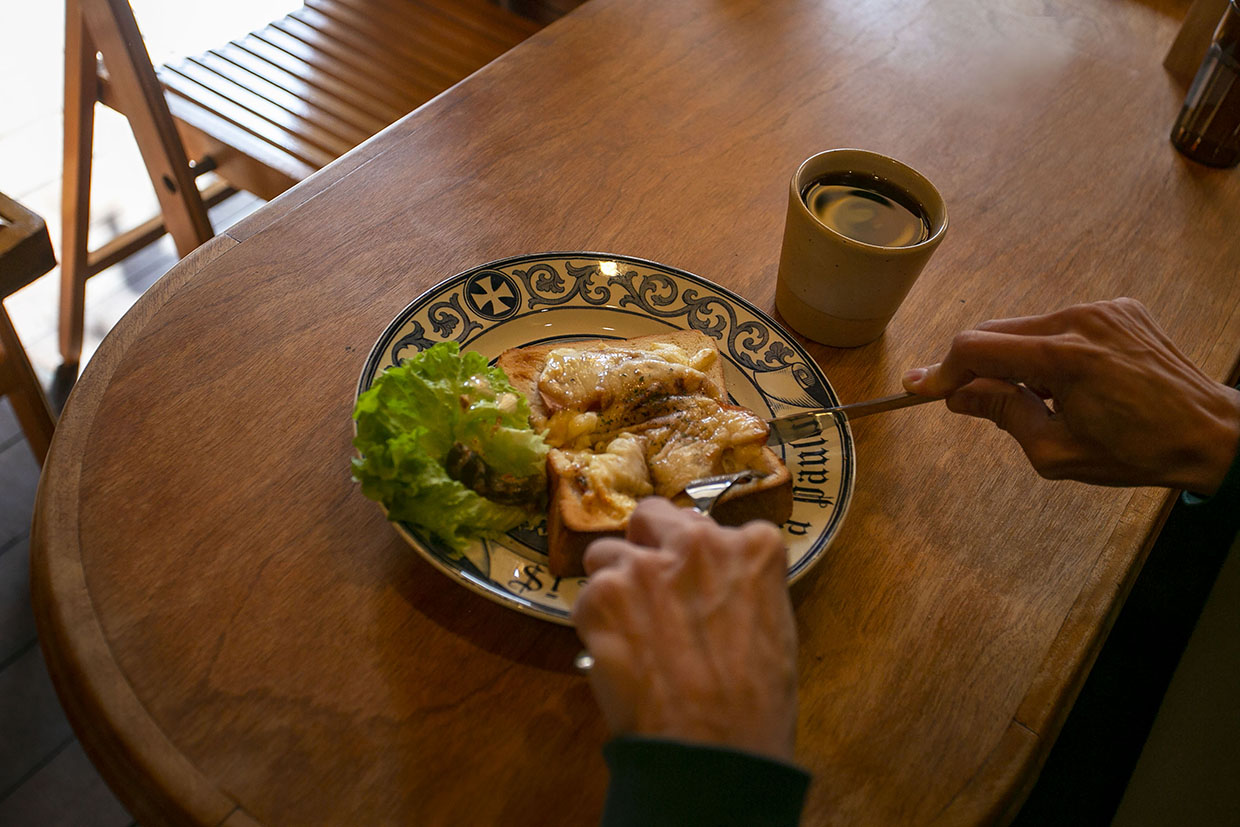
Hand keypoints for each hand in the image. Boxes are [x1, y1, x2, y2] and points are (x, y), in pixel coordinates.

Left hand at [571, 498, 797, 761]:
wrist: (715, 752)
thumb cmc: (756, 704)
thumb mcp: (772, 626)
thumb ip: (740, 583)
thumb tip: (708, 573)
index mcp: (753, 546)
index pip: (708, 524)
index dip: (694, 555)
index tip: (693, 581)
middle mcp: (697, 541)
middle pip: (652, 516)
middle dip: (647, 544)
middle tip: (649, 588)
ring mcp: (645, 565)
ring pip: (608, 553)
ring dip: (614, 585)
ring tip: (631, 632)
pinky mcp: (602, 596)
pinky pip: (586, 597)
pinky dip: (596, 623)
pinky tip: (619, 657)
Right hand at [902, 298, 1239, 493]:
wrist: (1209, 433)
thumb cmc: (1137, 451)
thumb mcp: (1056, 450)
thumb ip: (1002, 413)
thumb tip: (959, 395)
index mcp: (1065, 358)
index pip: (977, 348)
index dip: (942, 369)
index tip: (921, 388)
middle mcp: (1082, 321)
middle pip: (997, 332)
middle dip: (974, 365)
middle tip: (958, 396)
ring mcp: (1103, 310)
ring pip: (1028, 327)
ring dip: (1015, 358)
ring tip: (1037, 398)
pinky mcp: (1119, 309)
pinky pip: (1062, 323)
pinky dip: (1049, 348)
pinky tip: (1069, 381)